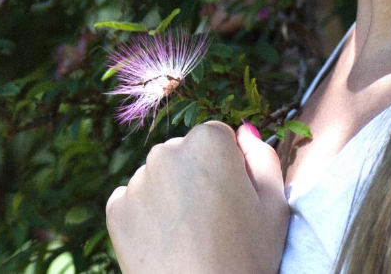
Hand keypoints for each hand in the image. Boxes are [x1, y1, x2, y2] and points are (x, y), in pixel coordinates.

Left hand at [106, 121, 288, 273]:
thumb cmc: (247, 257)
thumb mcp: (274, 204)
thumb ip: (262, 157)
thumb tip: (243, 133)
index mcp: (209, 142)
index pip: (218, 136)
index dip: (229, 166)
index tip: (234, 196)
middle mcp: (166, 152)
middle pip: (185, 152)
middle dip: (197, 174)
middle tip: (213, 218)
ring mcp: (137, 182)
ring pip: (159, 175)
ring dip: (171, 192)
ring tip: (190, 234)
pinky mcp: (115, 211)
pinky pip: (134, 198)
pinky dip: (147, 213)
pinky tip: (166, 241)